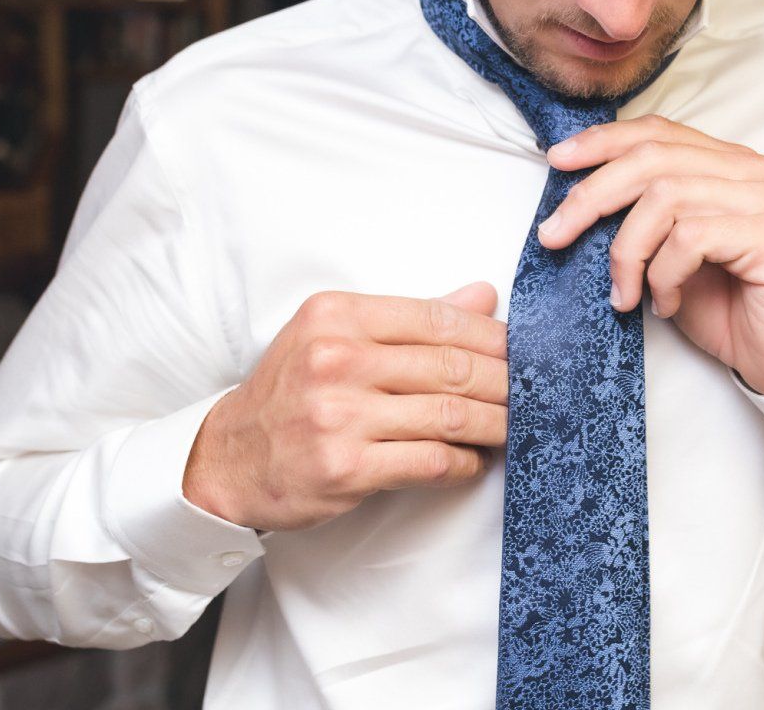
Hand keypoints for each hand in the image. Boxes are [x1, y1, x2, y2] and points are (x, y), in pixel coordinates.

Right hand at [183, 282, 507, 531]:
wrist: (229, 457)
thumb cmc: (291, 392)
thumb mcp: (337, 337)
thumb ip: (410, 319)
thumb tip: (483, 295)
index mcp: (337, 315)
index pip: (436, 318)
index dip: (491, 337)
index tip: (523, 351)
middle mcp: (336, 359)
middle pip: (450, 366)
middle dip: (504, 381)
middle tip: (534, 392)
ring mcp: (338, 415)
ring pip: (448, 415)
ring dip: (493, 424)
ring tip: (514, 427)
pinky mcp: (344, 468)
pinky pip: (428, 462)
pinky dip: (462, 463)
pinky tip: (473, 461)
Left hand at [535, 115, 763, 406]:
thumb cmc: (726, 307)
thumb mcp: (667, 252)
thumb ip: (639, 215)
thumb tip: (574, 198)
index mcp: (727, 163)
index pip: (657, 132)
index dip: (603, 142)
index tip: (557, 161)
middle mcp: (750, 171)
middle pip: (652, 158)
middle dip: (591, 195)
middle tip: (554, 234)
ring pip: (664, 197)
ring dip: (627, 251)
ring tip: (623, 292)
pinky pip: (690, 238)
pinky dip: (662, 275)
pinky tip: (664, 303)